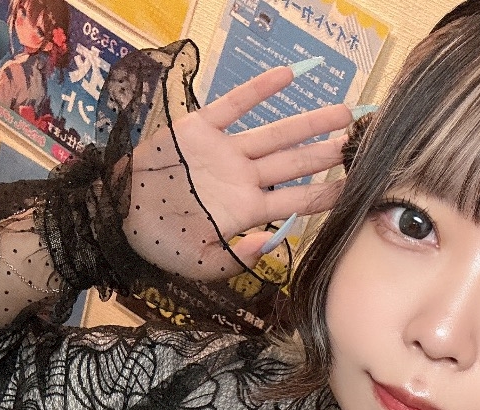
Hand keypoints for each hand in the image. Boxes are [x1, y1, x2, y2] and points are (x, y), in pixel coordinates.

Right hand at [123, 66, 351, 279]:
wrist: (120, 218)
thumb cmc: (161, 244)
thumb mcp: (201, 264)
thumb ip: (238, 258)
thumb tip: (270, 247)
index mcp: (246, 211)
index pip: (296, 202)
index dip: (326, 194)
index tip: (356, 186)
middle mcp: (242, 179)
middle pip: (294, 164)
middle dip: (327, 153)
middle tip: (359, 141)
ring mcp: (223, 152)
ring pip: (274, 134)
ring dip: (307, 123)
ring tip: (341, 113)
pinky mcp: (199, 129)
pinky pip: (233, 105)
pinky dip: (258, 91)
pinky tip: (286, 76)